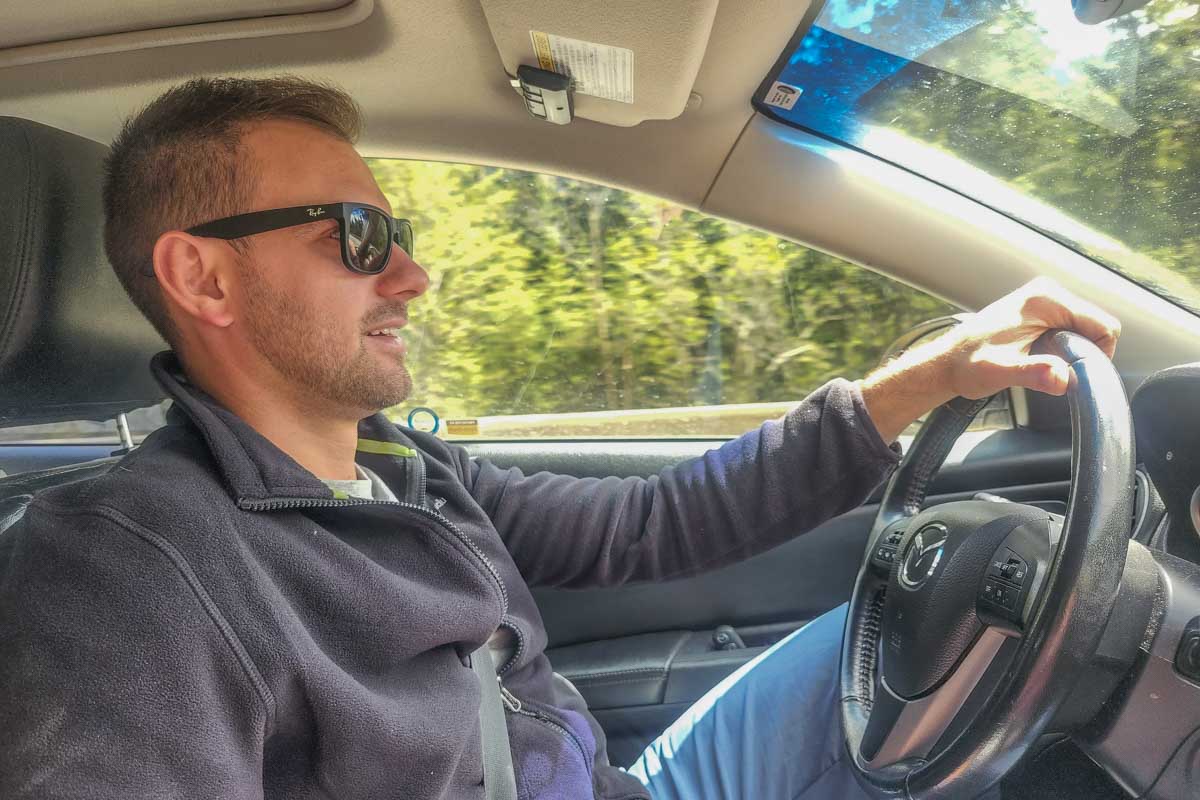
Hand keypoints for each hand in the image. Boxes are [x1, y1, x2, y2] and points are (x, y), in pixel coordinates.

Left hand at [937, 277, 1119, 398]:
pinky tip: (1040, 357)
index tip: (1076, 374)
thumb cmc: (968, 365)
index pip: (1104, 325)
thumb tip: (1062, 378)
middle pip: (1097, 326)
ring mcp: (1044, 299)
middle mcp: (1047, 292)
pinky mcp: (1039, 311)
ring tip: (1042, 364)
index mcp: (1045, 299)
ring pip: (1085, 329)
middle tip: (1054, 371)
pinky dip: (1064, 347)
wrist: (946, 363)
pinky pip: (1071, 329)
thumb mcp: (1001, 372)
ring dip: (1074, 351)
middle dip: (1085, 353)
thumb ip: (1033, 373)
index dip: (1098, 355)